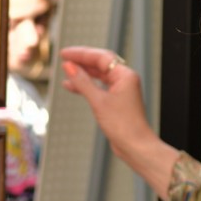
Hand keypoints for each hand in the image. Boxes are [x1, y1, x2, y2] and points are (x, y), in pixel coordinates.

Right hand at [60, 46, 179, 199]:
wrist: (136, 146)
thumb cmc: (123, 125)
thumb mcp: (98, 101)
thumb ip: (82, 82)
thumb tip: (69, 67)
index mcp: (125, 75)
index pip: (101, 57)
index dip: (81, 54)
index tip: (65, 54)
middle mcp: (125, 80)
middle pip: (100, 64)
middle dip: (82, 61)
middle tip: (64, 58)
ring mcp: (121, 90)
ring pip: (99, 75)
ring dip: (83, 73)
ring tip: (66, 71)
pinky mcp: (117, 101)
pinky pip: (99, 87)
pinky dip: (86, 86)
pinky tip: (72, 86)